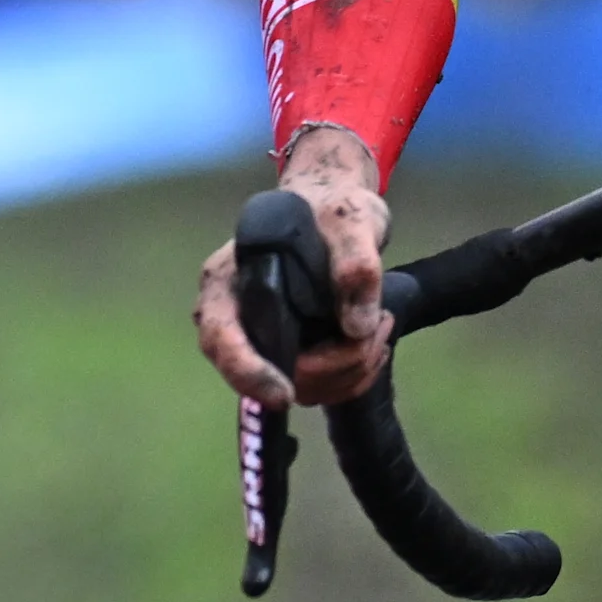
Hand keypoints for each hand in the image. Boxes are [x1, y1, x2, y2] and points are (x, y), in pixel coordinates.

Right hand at [191, 123, 391, 406]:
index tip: (284, 393)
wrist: (337, 212)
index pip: (221, 339)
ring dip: (350, 370)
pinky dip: (354, 375)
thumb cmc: (332, 207)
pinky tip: (375, 341)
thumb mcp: (350, 220)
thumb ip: (356, 261)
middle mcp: (235, 317)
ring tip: (381, 325)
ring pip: (300, 386)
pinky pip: (319, 386)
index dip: (248, 372)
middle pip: (267, 372)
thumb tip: (356, 326)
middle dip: (329, 367)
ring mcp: (261, 338)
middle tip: (377, 327)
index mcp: (227, 282)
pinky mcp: (291, 352)